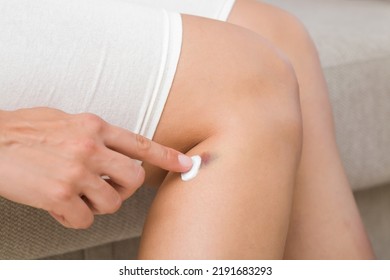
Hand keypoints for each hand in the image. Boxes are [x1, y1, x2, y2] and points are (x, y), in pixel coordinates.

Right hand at [0, 107, 191, 228]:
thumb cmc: (25, 130)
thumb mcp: (66, 120)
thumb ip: (94, 134)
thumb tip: (113, 148)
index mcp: (95, 127)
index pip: (141, 143)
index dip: (168, 156)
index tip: (188, 165)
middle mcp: (90, 147)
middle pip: (135, 179)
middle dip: (125, 189)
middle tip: (106, 187)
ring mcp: (76, 171)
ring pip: (112, 203)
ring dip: (97, 205)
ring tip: (77, 195)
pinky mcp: (59, 195)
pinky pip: (85, 219)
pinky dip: (75, 217)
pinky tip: (60, 205)